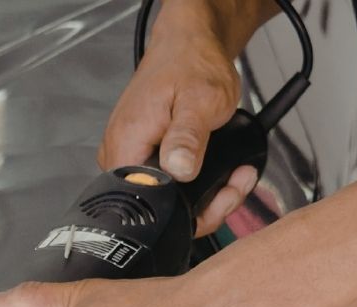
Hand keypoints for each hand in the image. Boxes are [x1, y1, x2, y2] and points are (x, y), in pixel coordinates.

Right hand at [100, 7, 258, 236]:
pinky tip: (220, 171)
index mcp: (126, 145)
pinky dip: (199, 184)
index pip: (150, 207)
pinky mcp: (143, 157)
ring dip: (207, 197)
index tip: (224, 193)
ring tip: (235, 175)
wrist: (189, 45)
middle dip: (206, 206)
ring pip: (169, 202)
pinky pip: (170, 186)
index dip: (191, 212)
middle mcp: (121, 156)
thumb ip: (187, 137)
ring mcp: (131, 158)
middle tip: (235, 183)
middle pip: (160, 210)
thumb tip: (178, 170)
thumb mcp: (200, 101)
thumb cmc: (192, 64)